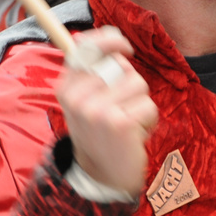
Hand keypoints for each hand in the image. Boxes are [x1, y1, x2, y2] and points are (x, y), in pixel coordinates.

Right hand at [56, 28, 157, 196]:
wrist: (100, 177)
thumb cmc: (99, 134)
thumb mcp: (84, 102)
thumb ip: (92, 73)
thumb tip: (109, 39)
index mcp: (66, 88)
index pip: (86, 48)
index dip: (109, 39)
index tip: (124, 46)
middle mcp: (78, 97)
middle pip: (120, 66)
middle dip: (130, 84)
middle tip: (120, 109)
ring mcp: (97, 110)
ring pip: (138, 84)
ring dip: (141, 104)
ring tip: (127, 122)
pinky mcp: (119, 123)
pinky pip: (148, 106)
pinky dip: (149, 120)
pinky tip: (134, 135)